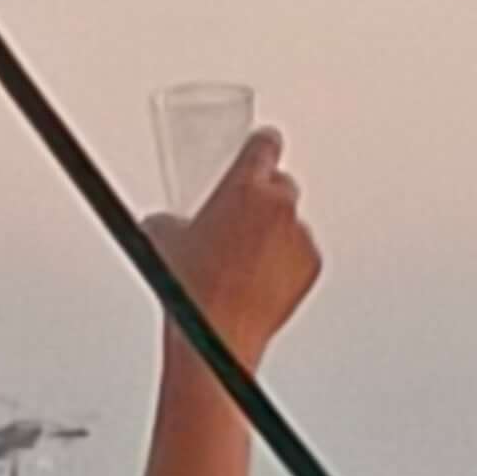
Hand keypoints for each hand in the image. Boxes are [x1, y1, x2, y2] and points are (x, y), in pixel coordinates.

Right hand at [145, 127, 319, 369]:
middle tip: (244, 217)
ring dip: (275, 232)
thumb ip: (170, 219)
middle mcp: (278, 206)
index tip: (261, 146)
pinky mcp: (311, 264)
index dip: (260, 146)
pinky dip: (287, 260)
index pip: (264, 145)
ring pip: (292, 221)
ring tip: (247, 260)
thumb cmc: (193, 288)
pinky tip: (261, 278)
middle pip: (281, 183)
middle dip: (265, 196)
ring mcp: (298, 236)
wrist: (218, 330)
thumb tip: (165, 222)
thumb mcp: (165, 240)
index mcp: (244, 187)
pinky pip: (302, 252)